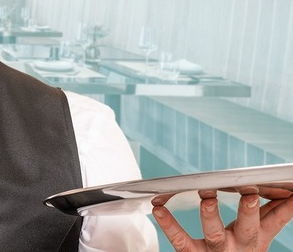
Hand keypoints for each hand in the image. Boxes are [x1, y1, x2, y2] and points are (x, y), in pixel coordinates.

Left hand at [153, 187, 292, 250]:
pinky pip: (180, 240)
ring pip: (215, 234)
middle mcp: (238, 247)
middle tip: (250, 196)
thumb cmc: (239, 250)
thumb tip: (290, 194)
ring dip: (211, 215)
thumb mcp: (258, 236)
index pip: (274, 222)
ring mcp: (215, 251)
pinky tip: (158, 209)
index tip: (289, 193)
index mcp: (255, 240)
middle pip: (248, 230)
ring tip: (207, 198)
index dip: (283, 208)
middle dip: (249, 213)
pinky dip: (169, 224)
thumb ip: (272, 215)